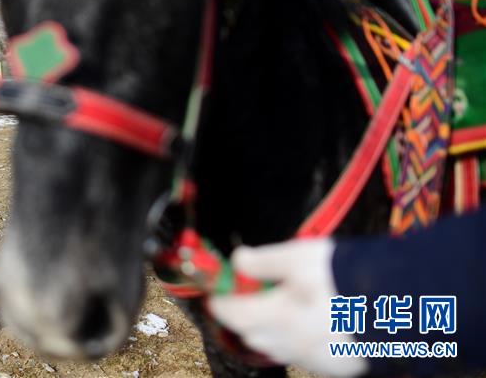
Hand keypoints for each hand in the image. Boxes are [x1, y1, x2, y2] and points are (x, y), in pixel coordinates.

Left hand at [208, 239, 367, 376]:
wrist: (405, 303)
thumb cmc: (345, 275)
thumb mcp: (299, 256)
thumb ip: (263, 261)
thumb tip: (237, 260)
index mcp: (277, 319)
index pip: (232, 314)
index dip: (220, 301)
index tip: (216, 289)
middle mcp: (292, 346)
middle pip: (253, 334)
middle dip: (243, 316)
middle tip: (246, 294)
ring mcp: (316, 360)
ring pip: (278, 347)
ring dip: (270, 329)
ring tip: (278, 305)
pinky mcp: (338, 367)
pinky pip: (304, 355)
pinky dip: (296, 339)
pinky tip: (308, 322)